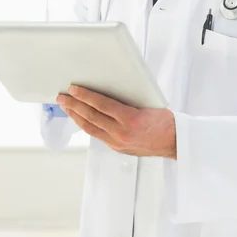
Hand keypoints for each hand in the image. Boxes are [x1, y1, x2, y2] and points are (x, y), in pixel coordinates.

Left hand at [56, 85, 176, 159]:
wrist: (174, 142)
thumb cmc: (165, 121)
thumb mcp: (147, 103)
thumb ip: (126, 99)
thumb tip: (106, 89)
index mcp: (130, 119)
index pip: (101, 104)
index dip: (85, 96)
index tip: (73, 89)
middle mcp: (121, 132)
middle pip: (91, 116)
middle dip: (74, 105)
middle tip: (62, 97)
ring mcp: (117, 142)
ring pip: (90, 128)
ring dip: (76, 116)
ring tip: (66, 107)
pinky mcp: (117, 147)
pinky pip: (97, 134)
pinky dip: (86, 125)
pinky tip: (80, 118)